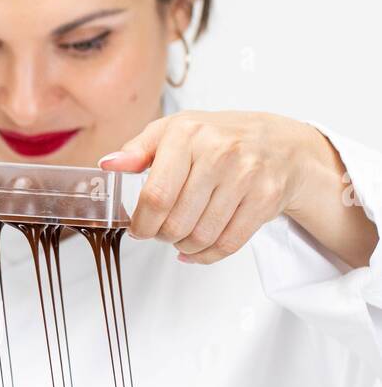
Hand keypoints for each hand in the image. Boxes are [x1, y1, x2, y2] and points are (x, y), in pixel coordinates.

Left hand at [98, 110, 339, 264]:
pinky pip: (228, 244)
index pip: (155, 197)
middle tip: (164, 232)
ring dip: (185, 247)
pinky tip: (200, 248)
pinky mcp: (266, 198)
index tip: (139, 229)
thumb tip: (108, 164)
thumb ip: (138, 150)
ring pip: (201, 237)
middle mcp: (219, 152)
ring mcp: (246, 175)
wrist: (278, 144)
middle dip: (163, 236)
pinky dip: (208, 255)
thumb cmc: (218, 138)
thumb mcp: (175, 131)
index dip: (142, 223)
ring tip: (183, 237)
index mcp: (188, 134)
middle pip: (176, 223)